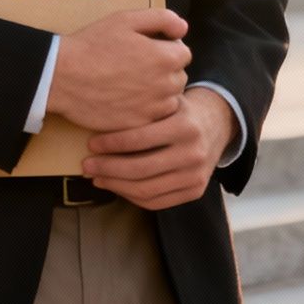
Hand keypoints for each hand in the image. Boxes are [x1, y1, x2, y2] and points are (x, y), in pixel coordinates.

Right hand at [46, 9, 190, 131]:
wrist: (63, 76)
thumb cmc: (93, 45)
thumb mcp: (126, 19)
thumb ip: (162, 18)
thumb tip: (183, 29)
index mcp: (165, 57)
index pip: (184, 53)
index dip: (167, 47)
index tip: (148, 48)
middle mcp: (165, 85)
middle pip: (179, 76)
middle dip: (165, 70)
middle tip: (137, 65)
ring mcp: (152, 108)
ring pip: (169, 99)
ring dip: (158, 91)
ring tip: (132, 83)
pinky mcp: (138, 125)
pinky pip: (153, 118)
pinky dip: (146, 109)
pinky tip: (126, 98)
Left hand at [80, 87, 235, 210]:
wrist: (217, 125)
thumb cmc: (180, 110)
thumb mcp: (167, 101)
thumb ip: (142, 110)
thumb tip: (96, 119)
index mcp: (184, 126)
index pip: (140, 139)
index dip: (111, 144)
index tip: (91, 144)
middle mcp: (193, 153)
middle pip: (141, 169)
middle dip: (108, 169)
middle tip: (87, 165)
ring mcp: (196, 176)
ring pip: (146, 190)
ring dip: (115, 186)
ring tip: (97, 177)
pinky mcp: (195, 192)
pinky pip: (157, 202)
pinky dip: (131, 197)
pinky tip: (116, 186)